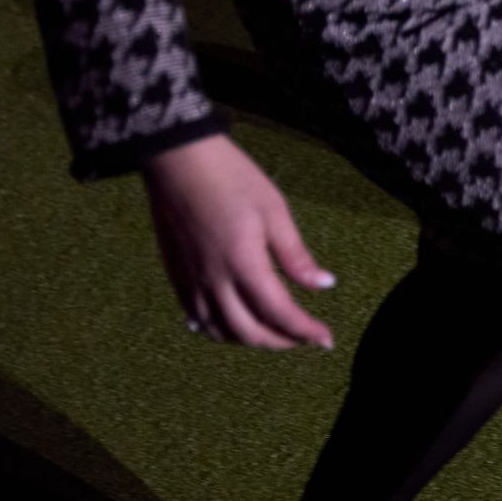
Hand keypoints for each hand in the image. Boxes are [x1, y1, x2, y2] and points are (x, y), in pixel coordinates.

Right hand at [140, 133, 337, 349]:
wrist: (177, 158)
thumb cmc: (232, 178)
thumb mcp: (274, 211)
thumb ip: (296, 256)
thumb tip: (324, 285)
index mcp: (243, 264)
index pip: (279, 313)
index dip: (305, 331)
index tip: (327, 340)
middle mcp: (213, 280)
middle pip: (248, 331)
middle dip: (280, 342)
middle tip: (303, 339)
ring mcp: (189, 279)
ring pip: (218, 329)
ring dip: (248, 339)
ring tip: (273, 334)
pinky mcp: (174, 273)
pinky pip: (194, 315)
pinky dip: (217, 329)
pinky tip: (230, 326)